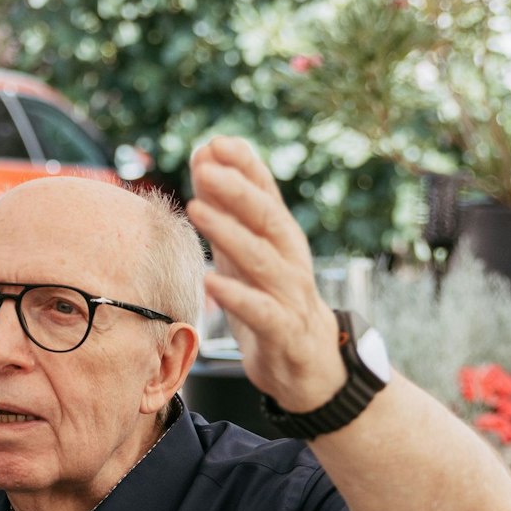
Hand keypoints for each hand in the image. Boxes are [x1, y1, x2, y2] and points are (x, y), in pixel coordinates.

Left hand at [185, 137, 345, 413]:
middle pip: (268, 219)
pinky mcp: (286, 333)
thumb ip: (229, 216)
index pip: (266, 195)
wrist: (313, 369)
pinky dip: (237, 296)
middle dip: (239, 190)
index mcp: (281, 240)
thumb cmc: (273, 305)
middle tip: (206, 165)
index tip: (216, 141)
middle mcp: (291, 260)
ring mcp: (291, 296)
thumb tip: (204, 163)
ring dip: (230, 233)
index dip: (244, 167)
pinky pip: (262, 312)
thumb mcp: (248, 257)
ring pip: (263, 260)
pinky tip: (210, 281)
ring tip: (197, 210)